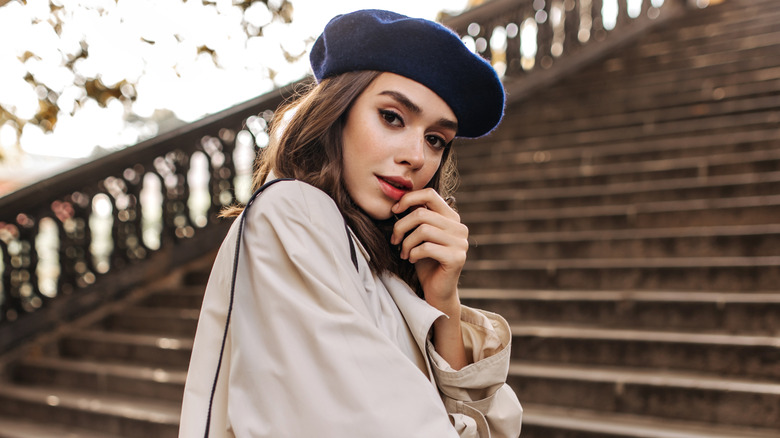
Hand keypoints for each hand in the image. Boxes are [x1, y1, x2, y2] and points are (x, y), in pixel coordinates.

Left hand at [389, 188, 467, 309]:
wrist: (436, 291)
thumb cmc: (425, 261)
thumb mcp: (419, 235)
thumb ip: (416, 217)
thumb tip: (398, 202)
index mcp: (451, 217)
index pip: (430, 194)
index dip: (409, 199)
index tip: (394, 211)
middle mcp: (459, 227)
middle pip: (422, 213)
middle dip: (401, 226)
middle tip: (394, 240)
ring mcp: (461, 242)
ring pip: (423, 230)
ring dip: (406, 243)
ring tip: (404, 253)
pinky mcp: (457, 258)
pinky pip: (427, 247)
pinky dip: (413, 253)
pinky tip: (412, 260)